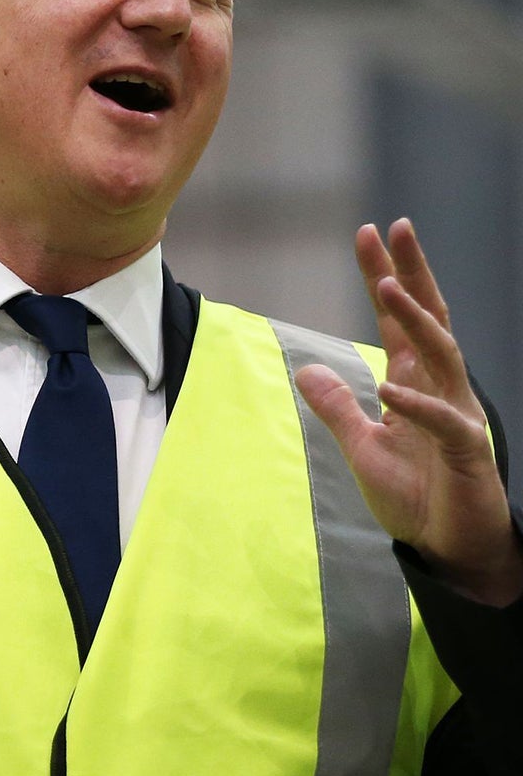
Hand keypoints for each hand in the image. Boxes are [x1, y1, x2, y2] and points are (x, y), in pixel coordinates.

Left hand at [294, 219, 522, 606]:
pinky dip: (415, 404)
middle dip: (411, 272)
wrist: (451, 547)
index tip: (366, 234)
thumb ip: (338, 408)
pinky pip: (442, 421)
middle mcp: (440, 389)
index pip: (397, 319)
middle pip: (428, 318)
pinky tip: (389, 388)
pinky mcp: (467, 451)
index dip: (383, 276)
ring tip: (386, 284)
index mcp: (415, 383)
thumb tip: (309, 368)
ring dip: (413, 319)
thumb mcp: (362, 447)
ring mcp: (457, 415)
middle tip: (395, 228)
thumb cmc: (416, 497)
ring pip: (441, 354)